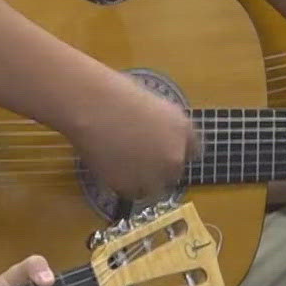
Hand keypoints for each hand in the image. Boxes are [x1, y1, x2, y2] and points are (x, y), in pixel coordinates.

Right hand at [71, 73, 196, 204]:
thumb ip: (164, 127)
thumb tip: (158, 141)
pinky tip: (109, 166)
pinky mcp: (130, 187)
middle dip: (160, 168)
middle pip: (174, 173)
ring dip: (142, 181)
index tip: (164, 150)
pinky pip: (130, 192)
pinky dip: (121, 184)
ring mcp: (153, 176)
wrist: (91, 106)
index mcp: (182, 130)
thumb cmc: (116, 93)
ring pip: (153, 188)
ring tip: (121, 164)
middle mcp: (174, 157)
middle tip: (137, 157)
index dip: (176, 150)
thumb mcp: (152, 105)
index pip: (193, 151)